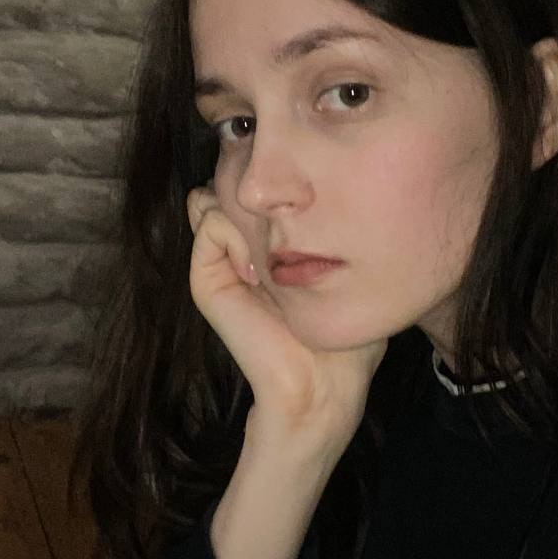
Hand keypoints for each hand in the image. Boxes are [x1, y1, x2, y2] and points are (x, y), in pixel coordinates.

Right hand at [186, 182, 387, 447]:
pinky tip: (260, 268)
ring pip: (215, 192)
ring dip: (248, 208)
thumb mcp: (350, 267)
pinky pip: (209, 220)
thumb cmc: (346, 330)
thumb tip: (334, 176)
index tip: (307, 195)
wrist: (323, 382)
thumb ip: (337, 224)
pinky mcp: (206, 277)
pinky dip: (235, 231)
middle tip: (289, 220)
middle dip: (257, 184)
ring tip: (275, 248)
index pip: (254, 181)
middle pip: (228, 178)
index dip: (275, 177)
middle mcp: (241, 242)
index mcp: (269, 240)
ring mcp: (220, 258)